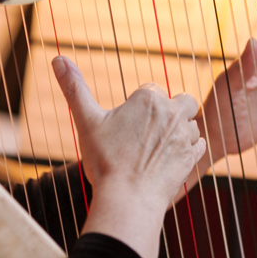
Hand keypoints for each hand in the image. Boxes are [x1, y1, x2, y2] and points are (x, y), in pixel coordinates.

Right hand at [52, 56, 205, 257]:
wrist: (128, 199)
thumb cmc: (105, 160)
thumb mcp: (86, 121)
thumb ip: (74, 88)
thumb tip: (56, 58)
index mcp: (148, 99)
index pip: (151, 89)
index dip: (140, 104)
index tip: (129, 123)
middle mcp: (171, 112)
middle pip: (181, 100)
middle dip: (170, 109)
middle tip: (150, 130)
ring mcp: (184, 135)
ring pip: (191, 123)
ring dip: (180, 130)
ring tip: (158, 147)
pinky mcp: (192, 157)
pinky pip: (199, 144)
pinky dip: (190, 148)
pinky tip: (172, 157)